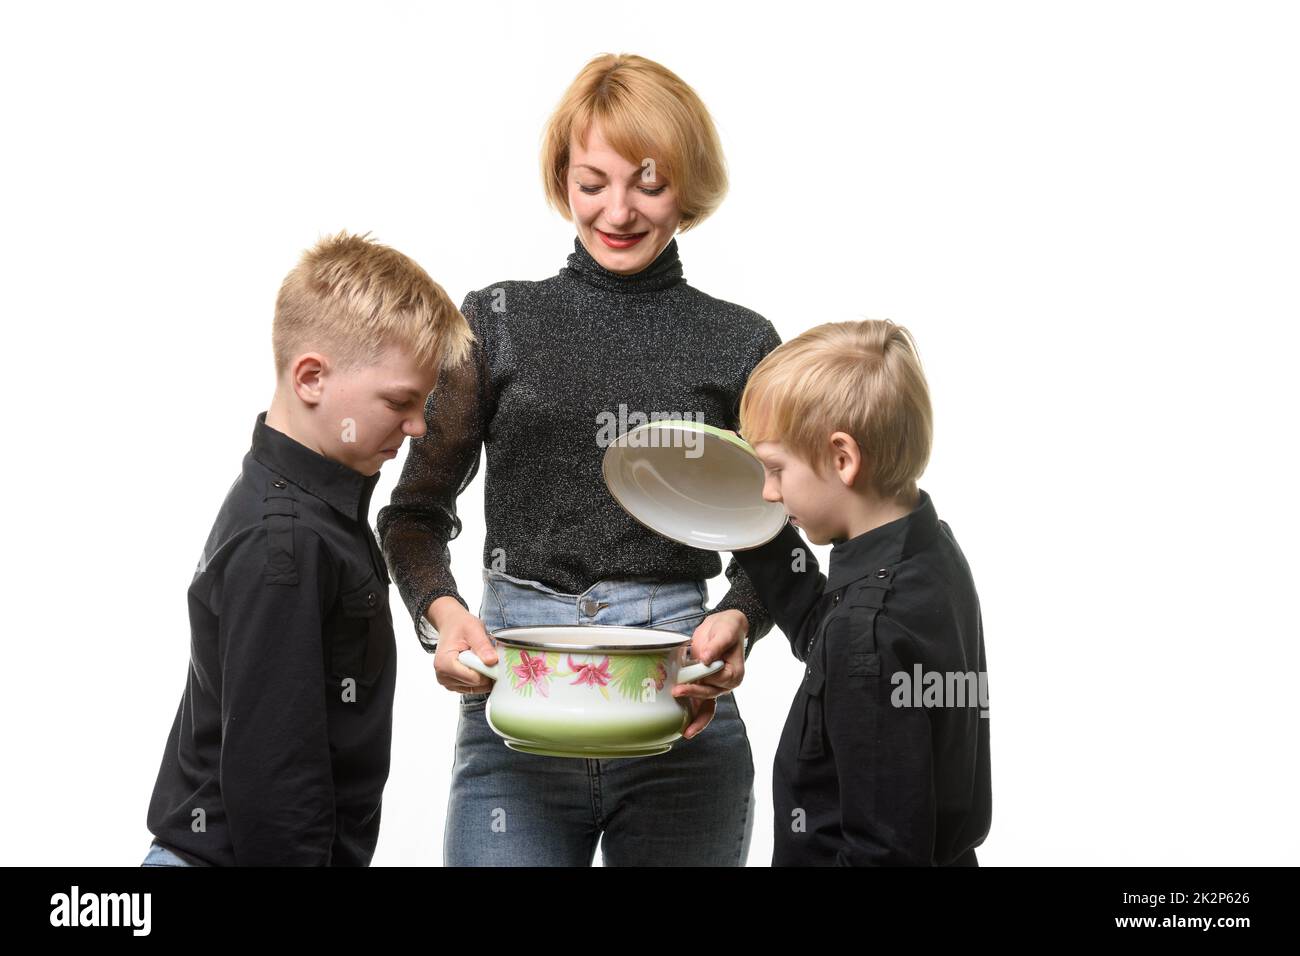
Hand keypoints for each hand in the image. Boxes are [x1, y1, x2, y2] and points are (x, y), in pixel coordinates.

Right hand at [428, 596, 497, 694]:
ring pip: (475, 688)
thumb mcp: (474, 629)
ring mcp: (447, 682)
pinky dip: (479, 679)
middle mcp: (443, 676)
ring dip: (483, 675)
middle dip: (486, 671)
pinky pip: (472, 688)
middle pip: (475, 684)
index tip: (493, 658)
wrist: (451, 625)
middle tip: (486, 655)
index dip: (488, 670)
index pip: (473, 678)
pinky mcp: (453, 685)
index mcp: (444, 663)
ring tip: (479, 658)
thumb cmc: (460, 626)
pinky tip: (477, 665)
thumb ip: (483, 645)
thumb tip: (492, 661)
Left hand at [672, 609, 748, 739]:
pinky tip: (682, 725)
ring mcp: (713, 686)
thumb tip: (707, 658)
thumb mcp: (724, 633)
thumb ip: (716, 646)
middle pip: (709, 696)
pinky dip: (691, 714)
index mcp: (734, 674)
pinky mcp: (703, 685)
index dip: (702, 678)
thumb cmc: (727, 629)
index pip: (717, 679)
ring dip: (696, 720)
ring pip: (706, 707)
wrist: (723, 627)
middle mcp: (725, 684)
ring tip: (686, 733)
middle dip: (693, 697)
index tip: (688, 675)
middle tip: (677, 692)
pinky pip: (698, 703)